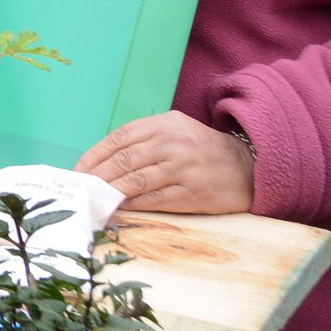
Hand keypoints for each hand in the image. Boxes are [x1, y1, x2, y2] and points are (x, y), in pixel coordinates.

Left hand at [76, 111, 254, 213]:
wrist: (250, 167)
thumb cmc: (202, 149)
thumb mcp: (175, 131)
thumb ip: (144, 139)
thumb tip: (104, 160)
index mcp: (166, 124)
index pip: (120, 138)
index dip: (95, 155)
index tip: (80, 169)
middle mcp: (174, 143)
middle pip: (125, 160)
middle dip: (98, 175)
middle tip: (82, 187)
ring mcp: (185, 168)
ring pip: (137, 180)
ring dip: (112, 191)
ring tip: (95, 198)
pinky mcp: (195, 193)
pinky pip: (156, 199)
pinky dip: (134, 204)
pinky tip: (121, 207)